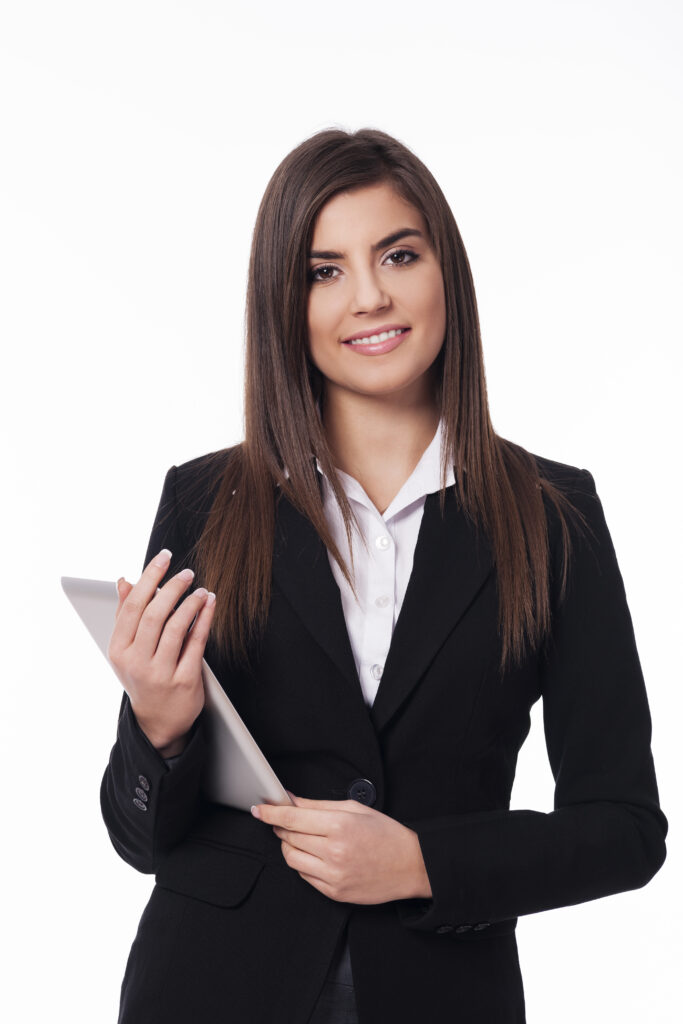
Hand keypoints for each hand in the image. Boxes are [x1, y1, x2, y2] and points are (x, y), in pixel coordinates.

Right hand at [107, 548, 215, 756]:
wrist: (158, 722)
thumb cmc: (143, 676)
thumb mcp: (127, 650)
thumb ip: (126, 614)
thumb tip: (125, 580)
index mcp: (119, 650)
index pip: (133, 606)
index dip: (149, 577)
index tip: (165, 557)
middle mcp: (137, 662)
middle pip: (154, 614)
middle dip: (172, 588)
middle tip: (187, 573)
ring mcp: (160, 673)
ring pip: (176, 627)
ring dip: (190, 603)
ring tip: (200, 589)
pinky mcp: (184, 681)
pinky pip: (197, 642)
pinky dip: (204, 619)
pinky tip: (210, 604)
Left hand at [251, 794, 432, 904]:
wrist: (411, 866)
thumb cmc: (386, 834)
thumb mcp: (354, 809)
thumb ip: (318, 806)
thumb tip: (291, 800)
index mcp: (339, 826)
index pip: (292, 819)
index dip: (271, 813)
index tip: (259, 809)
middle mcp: (334, 852)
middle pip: (289, 837)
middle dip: (281, 827)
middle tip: (284, 820)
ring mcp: (333, 876)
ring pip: (292, 859)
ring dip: (289, 846)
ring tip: (301, 837)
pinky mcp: (334, 893)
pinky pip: (304, 876)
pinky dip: (303, 863)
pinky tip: (315, 854)